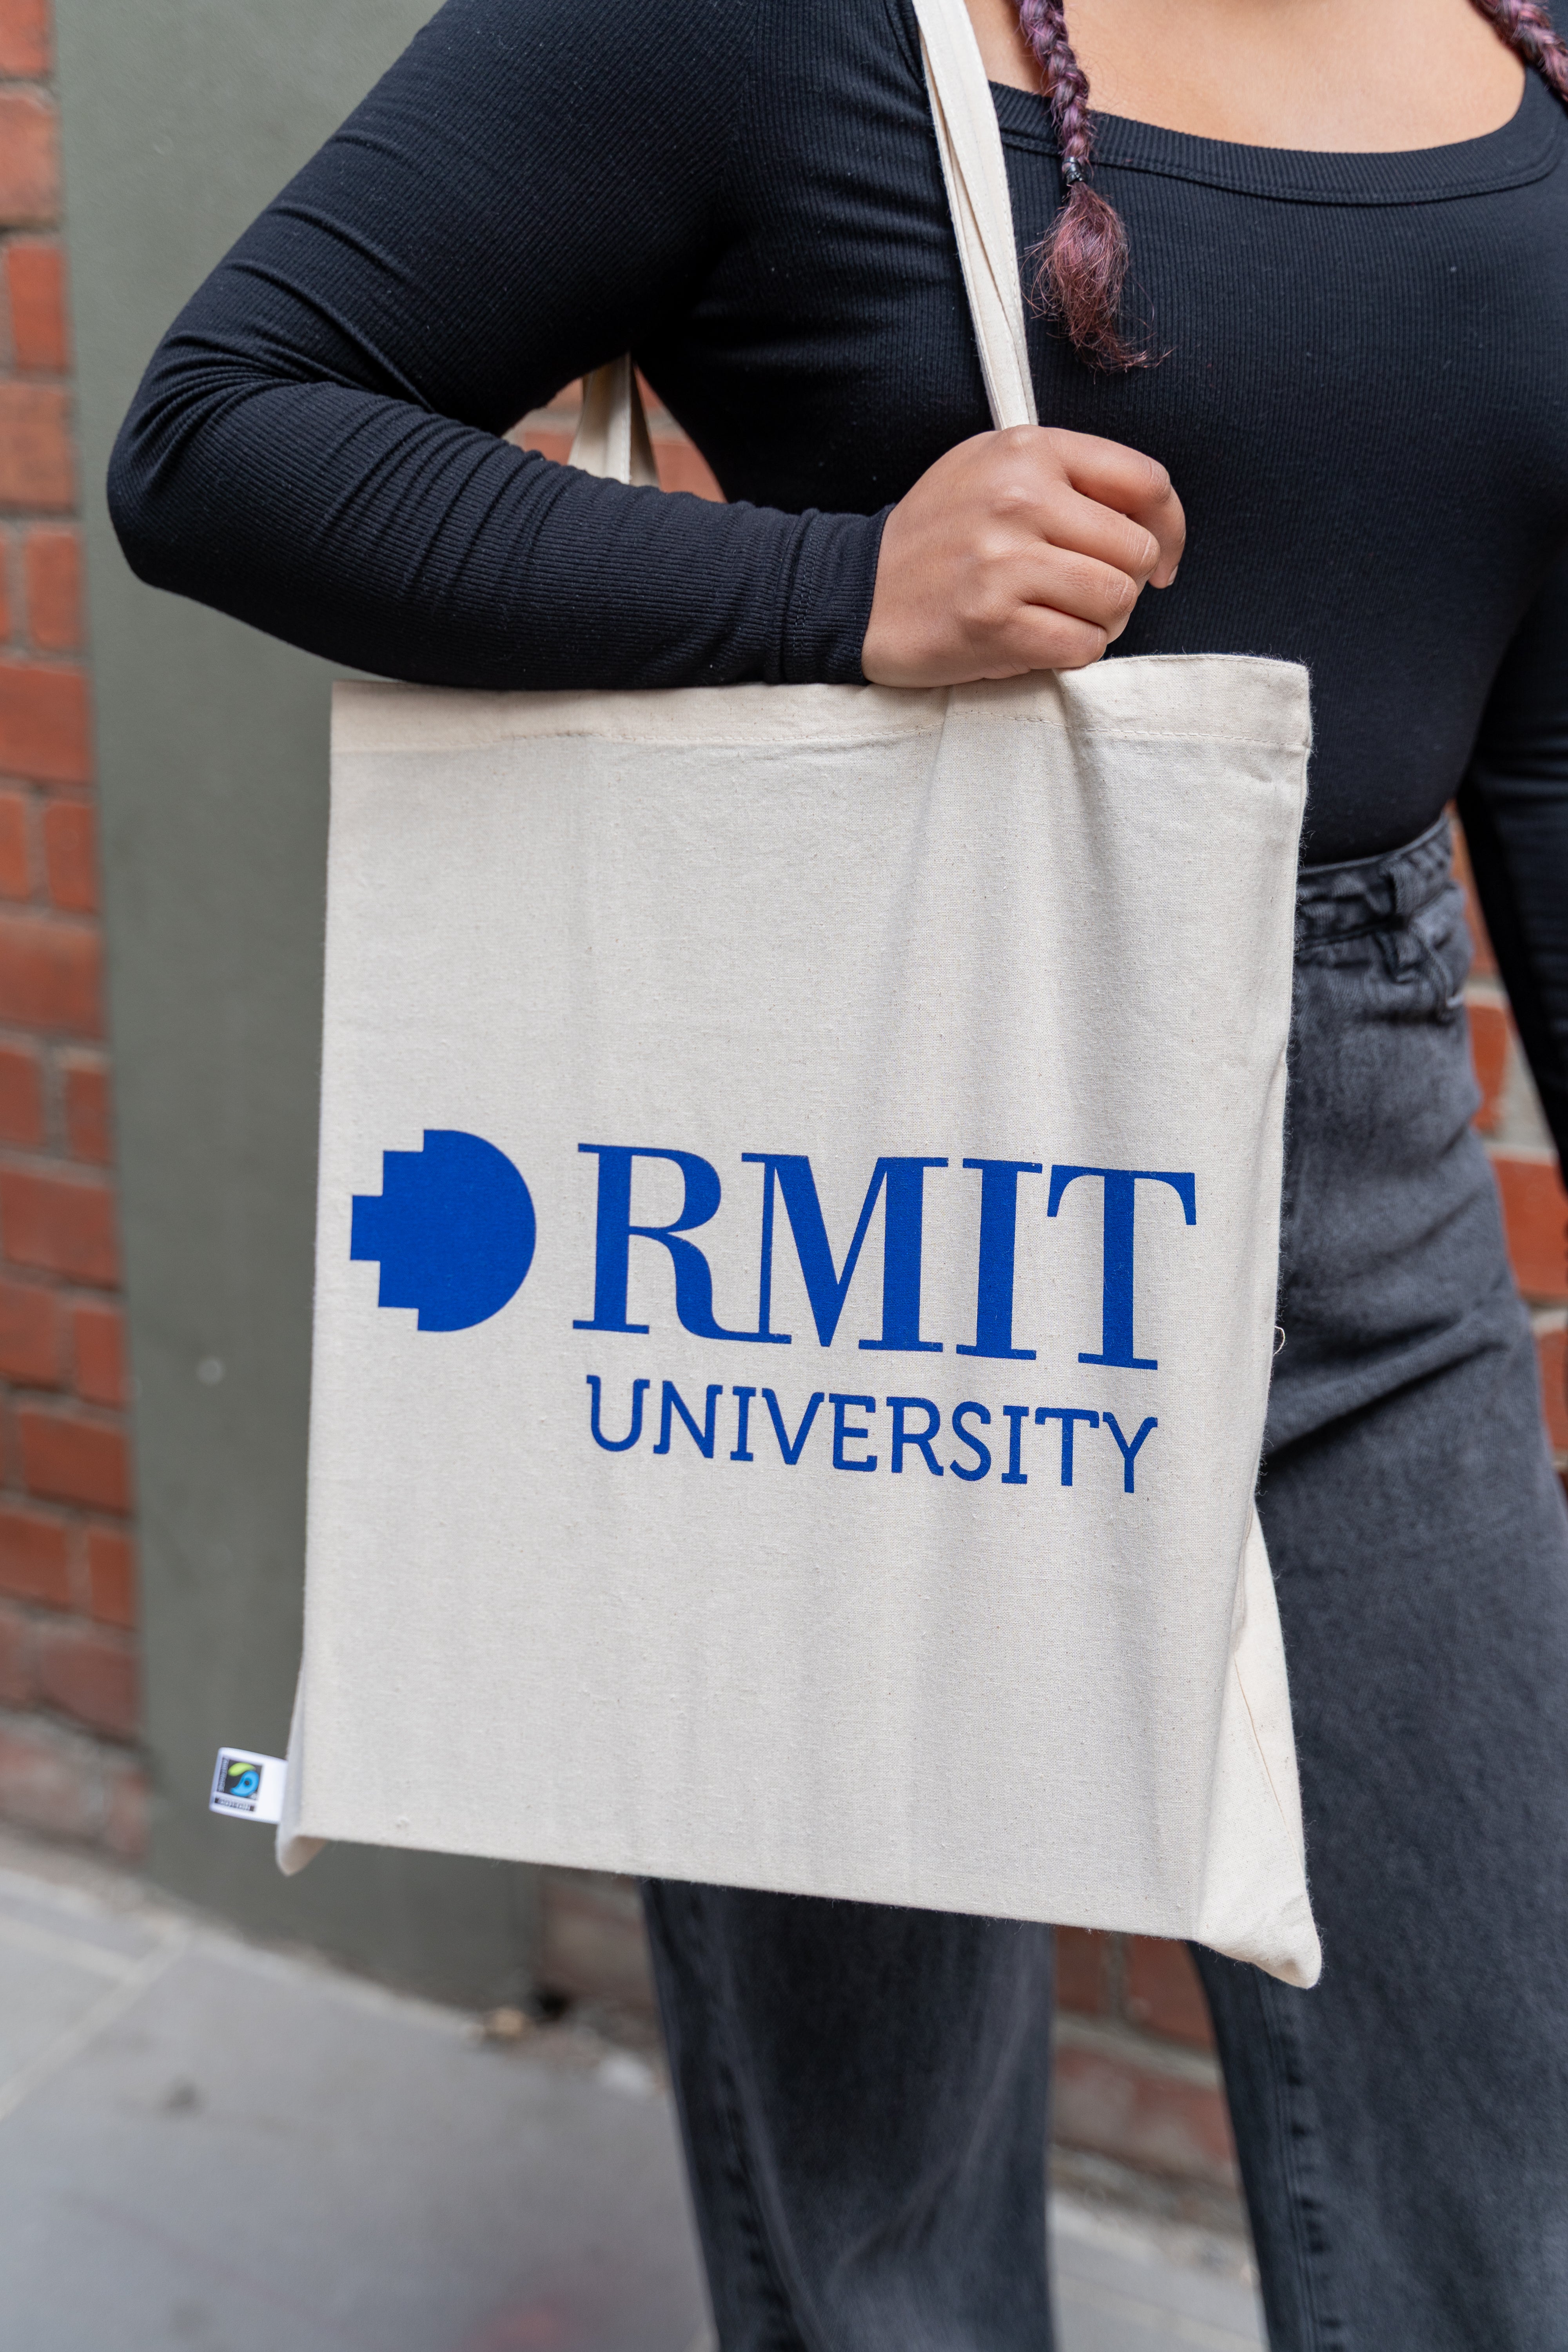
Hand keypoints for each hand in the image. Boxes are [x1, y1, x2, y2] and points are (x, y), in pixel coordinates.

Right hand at [861, 425, 1184, 686]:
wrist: (857, 592)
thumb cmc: (938, 536)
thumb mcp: (993, 469)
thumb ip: (1068, 475)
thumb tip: (1149, 518)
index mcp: (1028, 450)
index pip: (1145, 482)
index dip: (1171, 528)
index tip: (1162, 559)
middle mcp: (1020, 498)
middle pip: (1138, 551)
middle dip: (1127, 583)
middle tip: (1089, 594)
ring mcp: (1005, 562)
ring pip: (1117, 601)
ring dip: (1104, 621)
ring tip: (1065, 616)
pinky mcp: (993, 622)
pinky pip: (1083, 646)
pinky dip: (1074, 651)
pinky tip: (1041, 639)